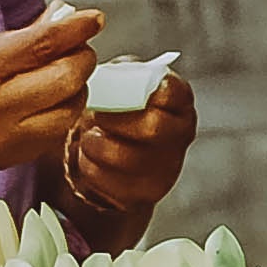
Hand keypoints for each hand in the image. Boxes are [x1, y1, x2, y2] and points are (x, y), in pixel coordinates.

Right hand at [0, 0, 100, 176]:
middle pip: (64, 80)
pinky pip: (52, 136)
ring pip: (68, 112)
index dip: (75, 29)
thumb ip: (15, 37)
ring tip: (65, 76)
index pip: (43, 45)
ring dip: (76, 90)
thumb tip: (57, 20)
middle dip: (81, 59)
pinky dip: (61, 115)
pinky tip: (51, 103)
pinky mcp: (7, 159)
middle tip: (77, 48)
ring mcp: (3, 138)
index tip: (93, 19)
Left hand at [57, 73, 193, 235]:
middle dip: (115, 120)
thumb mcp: (121, 78)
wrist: (110, 146)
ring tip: (87, 136)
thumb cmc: (117, 106)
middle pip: (153, 128)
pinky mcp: (144, 194)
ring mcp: (166, 167)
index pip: (171, 91)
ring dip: (97, 146)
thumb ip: (121, 73)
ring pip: (129, 159)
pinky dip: (91, 168)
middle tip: (94, 113)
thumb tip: (109, 76)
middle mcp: (179, 134)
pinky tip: (87, 157)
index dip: (141, 89)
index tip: (118, 89)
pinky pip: (112, 184)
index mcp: (177, 100)